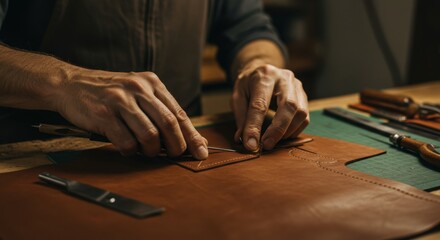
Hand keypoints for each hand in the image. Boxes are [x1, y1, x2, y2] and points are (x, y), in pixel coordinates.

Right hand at [55, 68, 207, 158]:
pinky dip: (130, 151)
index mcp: (152, 83)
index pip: (179, 113)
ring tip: (147, 152)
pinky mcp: (103, 114)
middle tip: (175, 156)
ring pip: (149, 135)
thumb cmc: (110, 93)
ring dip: (152, 151)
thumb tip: (192, 138)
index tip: (201, 151)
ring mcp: (120, 100)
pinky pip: (126, 142)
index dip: (192, 135)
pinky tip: (126, 148)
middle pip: (169, 124)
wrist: (70, 84)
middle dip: (177, 146)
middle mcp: (138, 88)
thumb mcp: (139, 94)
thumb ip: (163, 113)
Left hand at [232, 63, 308, 150]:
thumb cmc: (248, 85)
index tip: (251, 144)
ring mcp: (297, 86)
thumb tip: (245, 140)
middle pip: (288, 106)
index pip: (260, 104)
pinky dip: (294, 130)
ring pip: (300, 112)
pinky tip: (283, 135)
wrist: (262, 70)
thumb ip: (241, 117)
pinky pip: (305, 117)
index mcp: (264, 76)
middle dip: (277, 130)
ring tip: (273, 140)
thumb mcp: (237, 96)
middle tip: (266, 145)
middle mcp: (284, 78)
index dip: (255, 126)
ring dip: (287, 131)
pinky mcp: (303, 95)